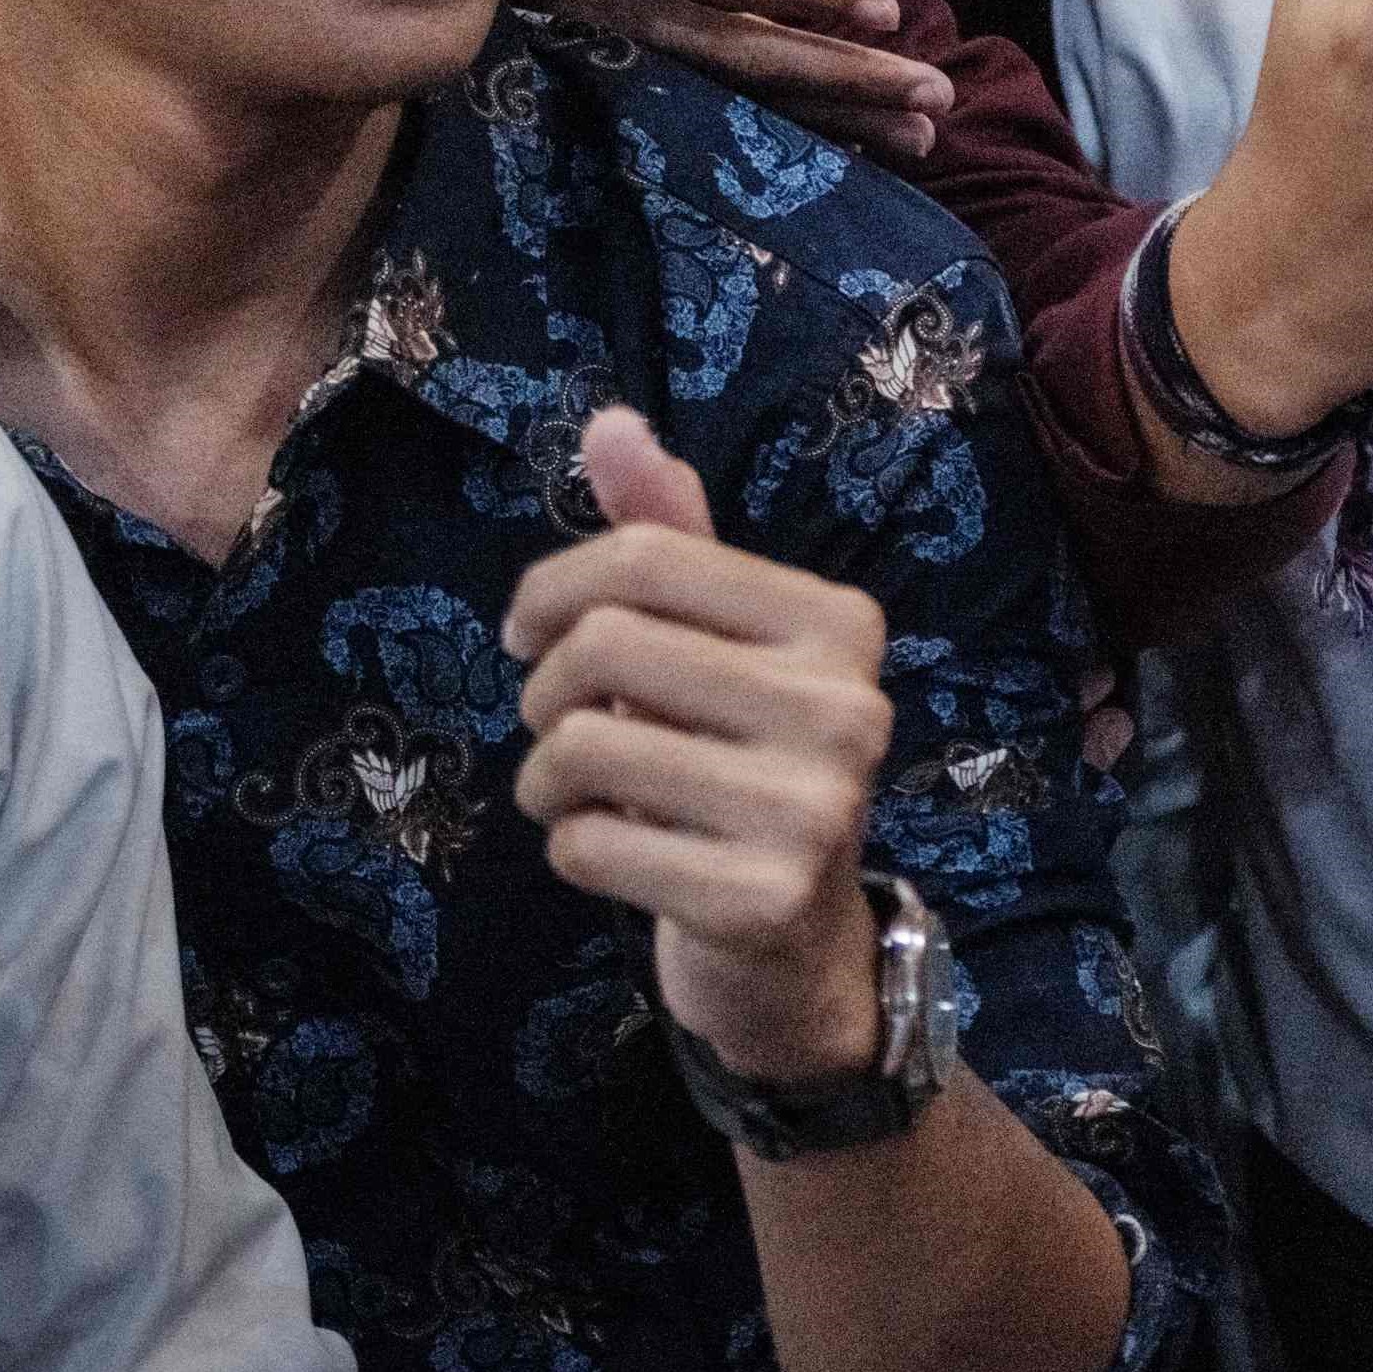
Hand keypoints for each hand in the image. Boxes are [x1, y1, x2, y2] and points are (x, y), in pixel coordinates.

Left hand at [512, 409, 906, 1087]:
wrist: (794, 947)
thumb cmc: (737, 764)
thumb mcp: (712, 646)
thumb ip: (665, 538)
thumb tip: (610, 424)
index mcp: (838, 624)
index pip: (646, 559)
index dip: (551, 587)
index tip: (527, 631)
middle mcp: (846, 706)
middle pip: (604, 645)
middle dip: (544, 690)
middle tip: (560, 726)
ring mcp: (813, 808)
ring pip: (582, 748)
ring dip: (546, 777)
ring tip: (578, 794)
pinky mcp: (761, 900)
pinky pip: (587, 845)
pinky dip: (570, 848)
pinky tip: (617, 853)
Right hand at [527, 0, 951, 162]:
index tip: (886, 10)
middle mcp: (591, 6)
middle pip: (728, 53)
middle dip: (837, 80)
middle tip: (936, 101)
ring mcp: (589, 51)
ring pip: (718, 97)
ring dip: (822, 119)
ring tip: (919, 142)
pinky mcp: (591, 76)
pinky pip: (691, 111)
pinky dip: (770, 130)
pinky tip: (843, 148)